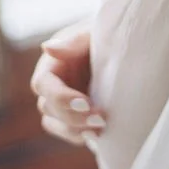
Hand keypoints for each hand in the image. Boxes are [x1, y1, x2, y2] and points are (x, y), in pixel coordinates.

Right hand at [30, 20, 105, 149]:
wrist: (126, 46)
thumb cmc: (106, 33)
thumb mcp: (93, 33)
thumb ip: (74, 41)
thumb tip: (46, 47)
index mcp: (52, 63)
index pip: (43, 84)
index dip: (60, 97)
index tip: (85, 103)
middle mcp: (53, 84)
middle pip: (48, 108)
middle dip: (72, 117)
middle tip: (101, 118)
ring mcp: (62, 101)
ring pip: (54, 124)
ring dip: (75, 129)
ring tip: (101, 128)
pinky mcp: (74, 114)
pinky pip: (69, 132)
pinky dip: (81, 136)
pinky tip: (99, 135)